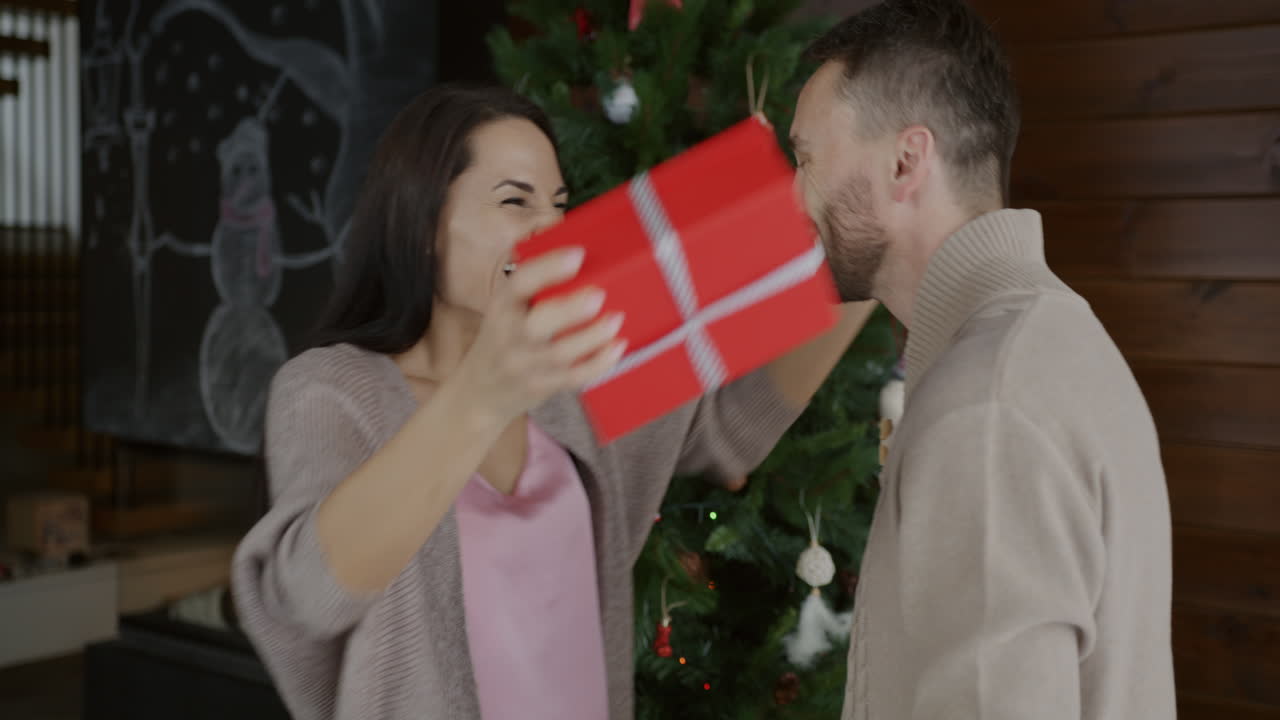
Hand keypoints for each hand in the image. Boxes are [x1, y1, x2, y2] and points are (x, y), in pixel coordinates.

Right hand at [454, 247, 625, 422]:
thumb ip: (530, 286)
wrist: (479, 392)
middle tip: (599, 295)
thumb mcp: (504, 310)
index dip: (548, 268)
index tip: (577, 255)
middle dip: (571, 309)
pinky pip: (573, 377)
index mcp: (502, 307)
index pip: (519, 284)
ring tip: (615, 319)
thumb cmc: (502, 340)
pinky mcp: (541, 386)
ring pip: (560, 353)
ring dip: (592, 337)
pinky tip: (617, 347)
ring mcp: (525, 364)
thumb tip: (565, 241)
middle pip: (537, 324)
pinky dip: (598, 363)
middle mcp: (510, 335)